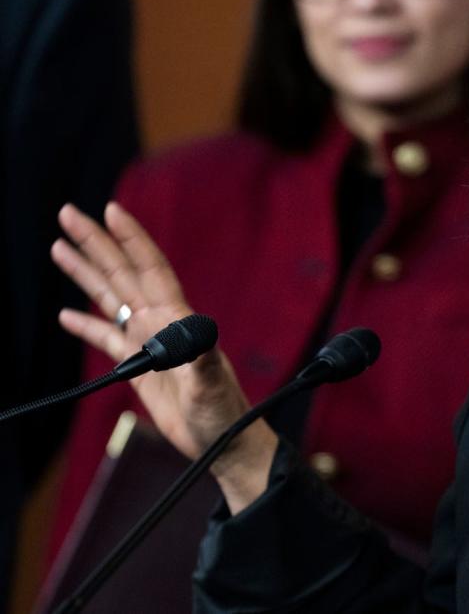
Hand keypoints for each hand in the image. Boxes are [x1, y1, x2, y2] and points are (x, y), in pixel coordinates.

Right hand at [54, 201, 276, 510]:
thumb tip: (193, 329)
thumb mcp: (211, 384)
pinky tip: (66, 314)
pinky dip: (87, 325)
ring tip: (59, 248)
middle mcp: (162, 324)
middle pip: (122, 274)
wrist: (226, 442)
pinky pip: (108, 340)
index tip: (111, 210)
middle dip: (96, 243)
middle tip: (68, 213)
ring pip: (110, 299)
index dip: (131, 238)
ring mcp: (150, 344)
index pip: (149, 268)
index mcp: (177, 319)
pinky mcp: (141, 368)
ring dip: (86, 273)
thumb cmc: (224, 413)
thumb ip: (201, 357)